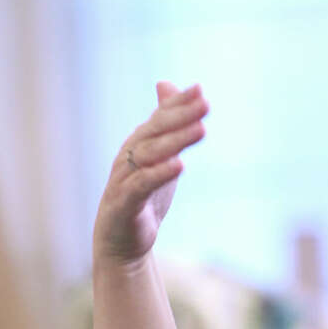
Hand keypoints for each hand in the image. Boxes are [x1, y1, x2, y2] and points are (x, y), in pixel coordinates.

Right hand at [92, 82, 208, 266]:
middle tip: (206, 104)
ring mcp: (124, 178)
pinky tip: (179, 165)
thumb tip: (168, 86)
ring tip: (201, 129)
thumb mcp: (160, 159)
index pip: (160, 118)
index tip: (200, 89)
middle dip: (181, 116)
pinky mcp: (124, 202)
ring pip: (151, 154)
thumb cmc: (143, 197)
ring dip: (176, 140)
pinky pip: (142, 184)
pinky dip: (160, 173)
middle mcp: (129, 156)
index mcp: (139, 145)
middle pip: (155, 131)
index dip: (178, 103)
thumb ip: (168, 127)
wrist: (121, 241)